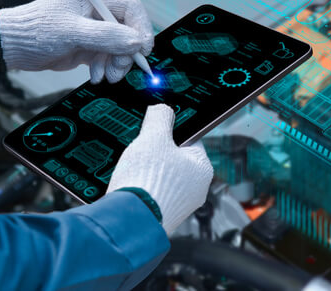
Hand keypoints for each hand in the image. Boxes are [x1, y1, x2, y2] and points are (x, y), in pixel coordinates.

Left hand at [0, 0, 152, 82]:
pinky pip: (108, 58)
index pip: (132, 8)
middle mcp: (98, 12)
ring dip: (117, 64)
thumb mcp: (72, 32)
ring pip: (121, 47)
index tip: (143, 49)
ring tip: (106, 77)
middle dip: (127, 53)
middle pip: (129, 31)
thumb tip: (136, 42)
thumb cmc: (34, 29)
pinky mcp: (89, 46)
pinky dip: (106, 68)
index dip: (142, 28)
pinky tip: (96, 76)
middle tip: (119, 69)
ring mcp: (95, 30)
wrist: (11, 46)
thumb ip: (106, 36)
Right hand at [106, 104, 213, 235]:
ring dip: (144, 171)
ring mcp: (178, 206)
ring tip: (132, 170)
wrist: (128, 222)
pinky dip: (139, 188)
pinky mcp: (160, 217)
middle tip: (140, 151)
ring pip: (160, 177)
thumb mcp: (153, 137)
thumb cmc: (147, 181)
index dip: (170, 131)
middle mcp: (195, 189)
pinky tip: (128, 186)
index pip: (191, 139)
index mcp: (203, 168)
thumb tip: (162, 109)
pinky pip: (150, 194)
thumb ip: (160, 117)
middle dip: (154, 153)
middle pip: (173, 158)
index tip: (156, 129)